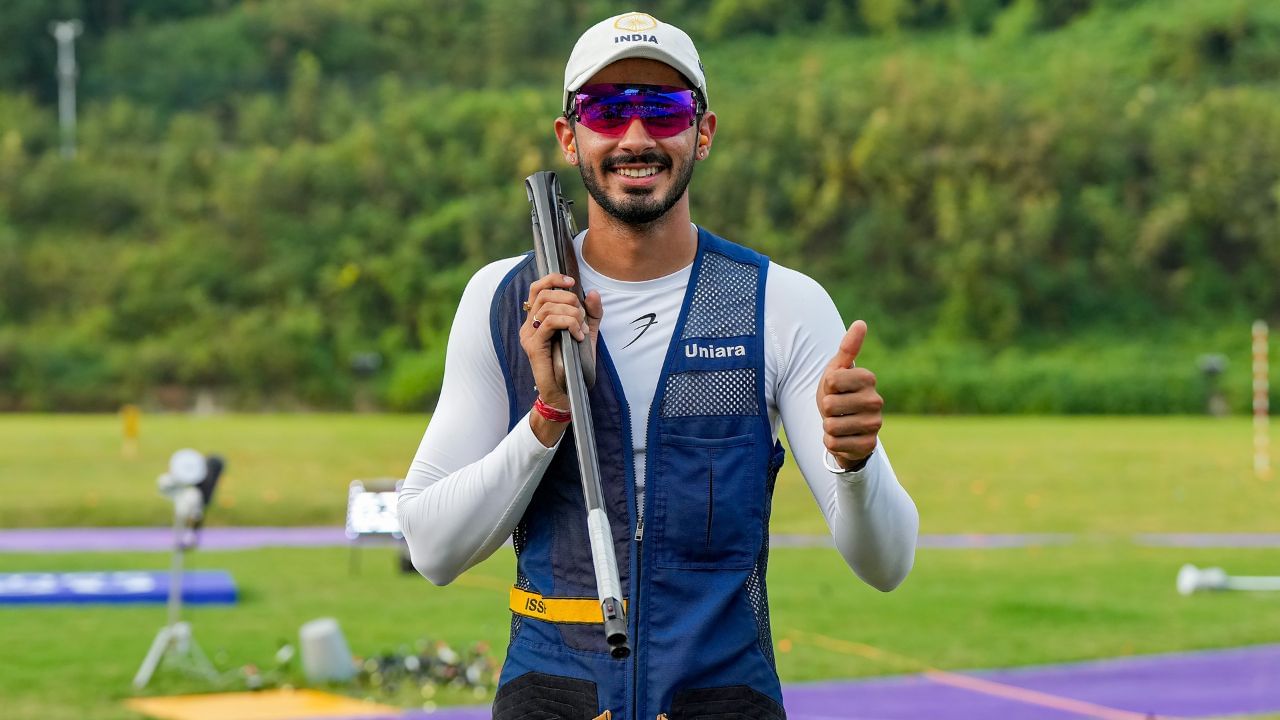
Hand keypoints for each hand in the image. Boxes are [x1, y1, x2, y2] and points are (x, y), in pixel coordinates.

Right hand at [519, 273, 602, 410]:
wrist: (567, 392)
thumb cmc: (574, 364)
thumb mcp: (587, 334)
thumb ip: (591, 314)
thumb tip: (592, 293)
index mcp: (537, 319)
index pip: (537, 288)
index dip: (553, 279)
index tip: (572, 282)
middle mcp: (529, 325)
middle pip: (544, 294)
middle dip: (569, 298)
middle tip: (582, 315)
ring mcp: (529, 335)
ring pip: (548, 307)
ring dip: (572, 313)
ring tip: (582, 328)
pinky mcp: (533, 346)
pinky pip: (550, 322)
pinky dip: (569, 324)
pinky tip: (578, 335)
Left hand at [816, 320, 882, 469]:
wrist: (845, 428)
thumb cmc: (838, 394)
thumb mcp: (838, 370)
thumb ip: (848, 348)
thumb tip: (861, 323)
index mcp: (868, 378)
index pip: (831, 380)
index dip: (826, 387)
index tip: (835, 389)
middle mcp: (876, 401)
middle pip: (830, 405)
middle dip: (826, 408)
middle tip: (837, 408)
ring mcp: (874, 424)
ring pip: (831, 425)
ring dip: (828, 426)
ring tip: (839, 423)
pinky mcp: (868, 445)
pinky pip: (833, 443)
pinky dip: (831, 442)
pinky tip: (842, 438)